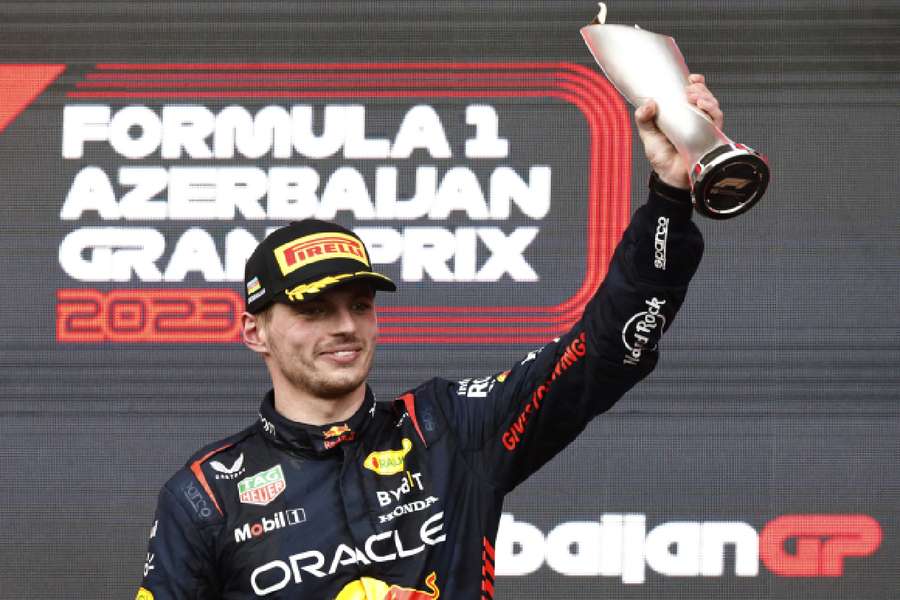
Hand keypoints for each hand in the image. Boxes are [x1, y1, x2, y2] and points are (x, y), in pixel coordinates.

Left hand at [634, 73, 723, 188]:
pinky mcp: (711, 137)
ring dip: (706, 97)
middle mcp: (695, 119)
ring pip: (713, 106)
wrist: (669, 177)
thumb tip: (649, 104)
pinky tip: (703, 107)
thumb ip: (643, 119)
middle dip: (700, 89)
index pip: (693, 94)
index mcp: (682, 115)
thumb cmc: (661, 157)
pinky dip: (712, 111)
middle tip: (689, 89)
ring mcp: (704, 128)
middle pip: (705, 97)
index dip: (696, 83)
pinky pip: (717, 121)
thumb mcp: (648, 134)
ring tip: (694, 97)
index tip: (690, 78)